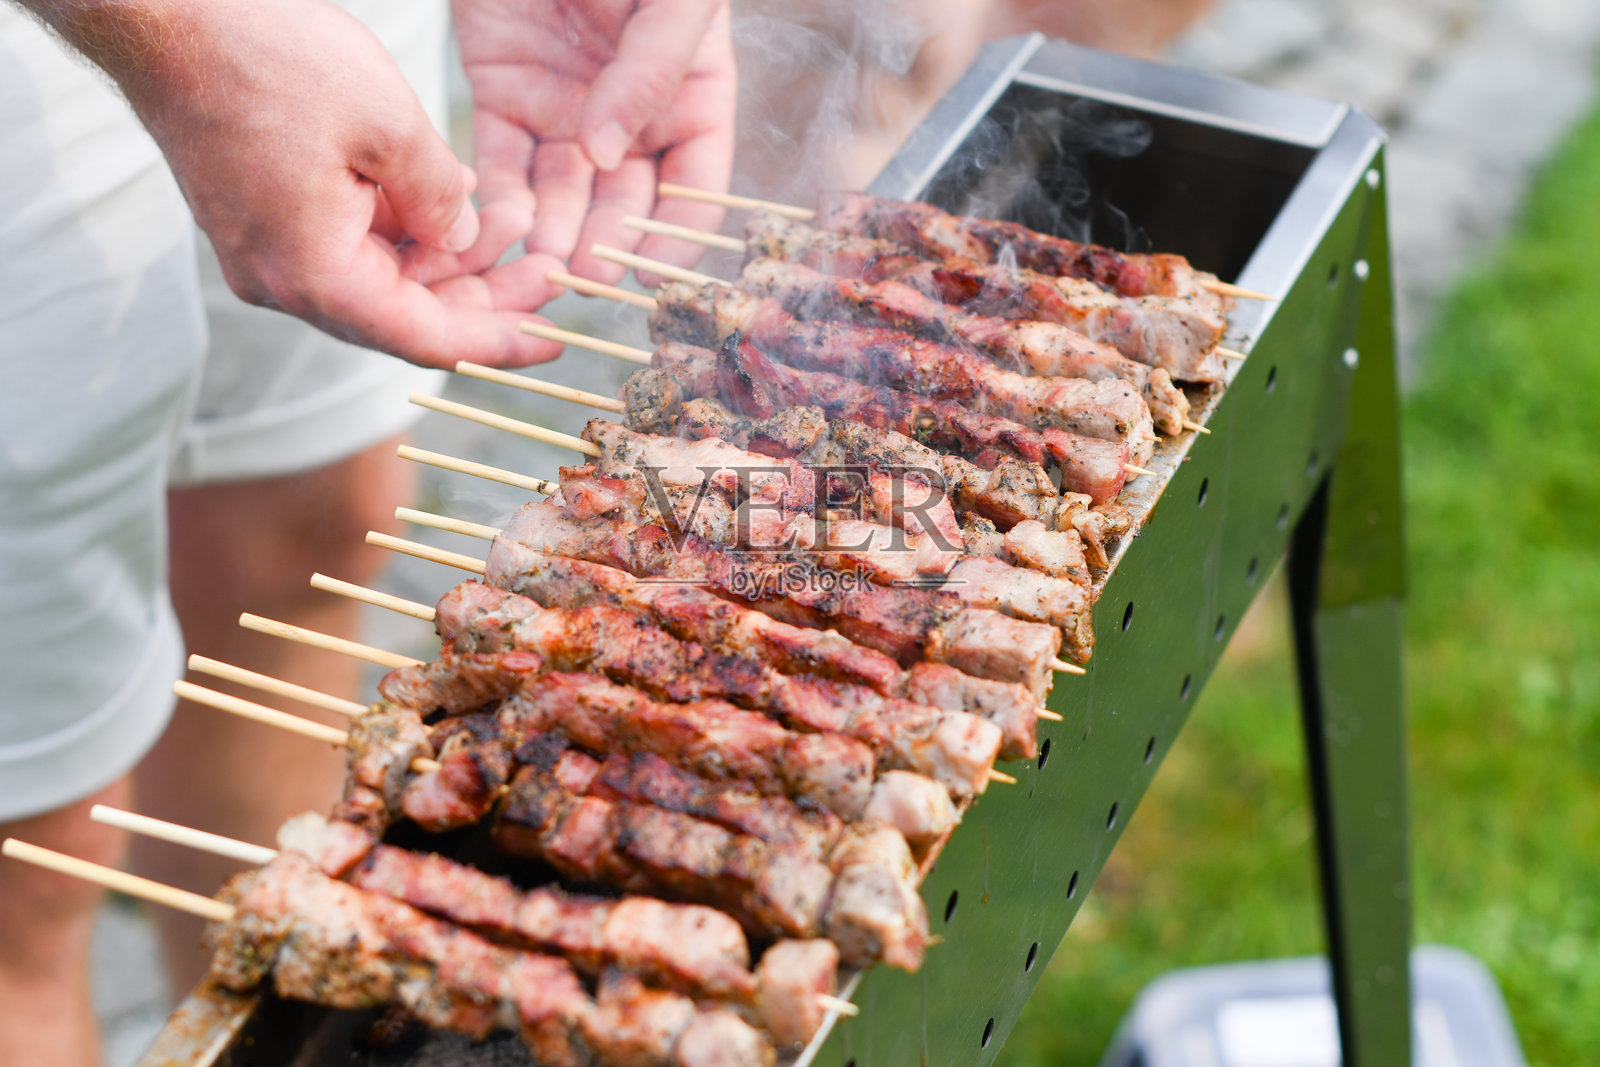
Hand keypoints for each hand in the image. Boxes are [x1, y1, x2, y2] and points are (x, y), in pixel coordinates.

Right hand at [32, 0, 563, 367]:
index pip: (427, 338)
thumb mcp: (390, 125)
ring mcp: (269, 255)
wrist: (166, 19)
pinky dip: (407, 237)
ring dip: (450, 263)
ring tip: (517, 227)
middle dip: (485, 298)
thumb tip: (463, 236)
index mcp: (315, 275)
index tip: (555, 341)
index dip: (499, 343)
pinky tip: (457, 206)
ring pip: (383, 283)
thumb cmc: (268, 61)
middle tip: (551, 275)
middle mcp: (285, 282)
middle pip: (407, 317)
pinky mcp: (266, 224)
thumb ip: (439, 197)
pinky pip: (351, 250)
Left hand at [453, 0, 736, 287]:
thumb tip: (610, 155)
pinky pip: (501, 161)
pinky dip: (496, 199)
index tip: (652, 270)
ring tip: (540, 265)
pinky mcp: (502, 93)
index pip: (695, 183)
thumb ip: (653, 70)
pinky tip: (495, 230)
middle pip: (625, 199)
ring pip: (562, 192)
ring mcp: (566, 105)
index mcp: (691, 91)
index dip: (677, 231)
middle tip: (585, 275)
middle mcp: (630, 111)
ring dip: (552, 232)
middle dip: (606, 240)